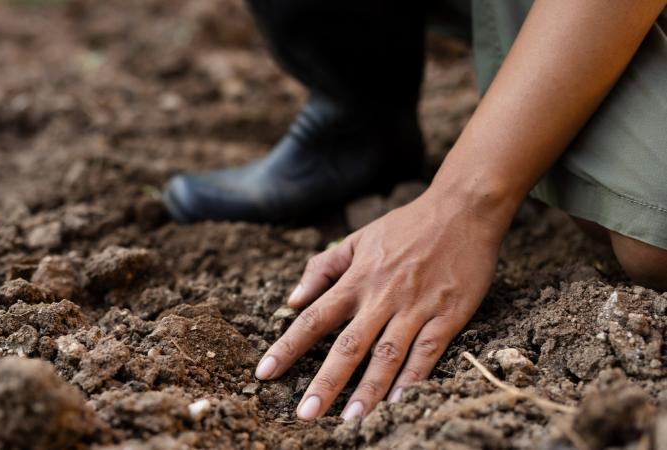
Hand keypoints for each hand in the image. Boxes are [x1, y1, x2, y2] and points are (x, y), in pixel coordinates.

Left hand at [254, 187, 506, 419]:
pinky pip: (428, 351)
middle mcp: (382, 296)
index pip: (314, 318)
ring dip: (368, 389)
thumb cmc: (407, 225)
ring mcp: (416, 306)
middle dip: (325, 382)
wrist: (463, 209)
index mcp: (357, 279)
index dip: (288, 347)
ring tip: (350, 420)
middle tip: (305, 413)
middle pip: (348, 345)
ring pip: (387, 354)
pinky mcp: (448, 314)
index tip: (264, 373)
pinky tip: (398, 401)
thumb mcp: (359, 238)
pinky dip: (412, 377)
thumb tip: (293, 299)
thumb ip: (324, 268)